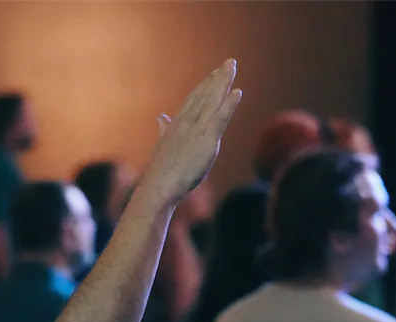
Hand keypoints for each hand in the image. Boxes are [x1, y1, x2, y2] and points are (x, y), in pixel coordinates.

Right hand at [140, 60, 241, 205]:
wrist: (158, 185)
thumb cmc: (160, 170)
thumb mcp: (162, 144)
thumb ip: (164, 129)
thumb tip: (160, 117)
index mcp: (177, 124)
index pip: (193, 99)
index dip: (205, 85)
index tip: (215, 73)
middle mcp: (186, 123)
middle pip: (204, 95)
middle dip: (217, 78)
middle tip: (230, 62)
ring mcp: (196, 130)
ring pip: (212, 101)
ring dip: (223, 83)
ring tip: (232, 67)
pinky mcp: (207, 141)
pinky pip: (220, 118)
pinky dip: (228, 104)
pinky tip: (237, 92)